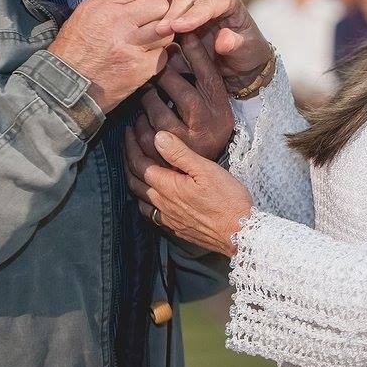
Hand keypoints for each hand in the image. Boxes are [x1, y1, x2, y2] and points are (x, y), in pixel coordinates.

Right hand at [48, 0, 173, 111]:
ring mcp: (131, 46)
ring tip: (150, 40)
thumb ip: (114, 3)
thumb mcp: (85, 15)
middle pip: (160, 6)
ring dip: (162, 35)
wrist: (64, 88)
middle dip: (162, 12)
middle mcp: (118, 22)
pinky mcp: (141, 68)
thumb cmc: (74, 51)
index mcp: (102, 6)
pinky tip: (145, 58)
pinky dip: (158, 57)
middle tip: (156, 21)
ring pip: (167, 30)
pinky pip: (164, 55)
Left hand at [125, 128, 251, 256]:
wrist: (239, 233)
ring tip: (133, 169)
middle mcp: (163, 204)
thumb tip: (158, 137)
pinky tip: (150, 200)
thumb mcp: (206, 170)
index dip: (131, 147)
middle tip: (127, 146)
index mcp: (169, 187)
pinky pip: (151, 215)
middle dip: (128, 161)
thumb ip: (180, 154)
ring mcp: (168, 219)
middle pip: (135, 182)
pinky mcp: (176, 229)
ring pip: (140, 199)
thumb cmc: (228, 200)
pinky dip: (144, 202)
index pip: (140, 164)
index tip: (128, 133)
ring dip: (133, 182)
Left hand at [135, 32, 233, 161]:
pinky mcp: (168, 162)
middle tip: (153, 65)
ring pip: (159, 116)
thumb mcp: (213, 107)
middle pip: (182, 93)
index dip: (194, 53)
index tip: (181, 34)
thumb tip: (186, 37)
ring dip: (147, 100)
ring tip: (144, 93)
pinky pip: (145, 138)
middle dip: (163, 76)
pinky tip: (135, 120)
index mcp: (221, 110)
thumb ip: (201, 79)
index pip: (208, 75)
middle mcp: (209, 127)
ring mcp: (188, 146)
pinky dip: (136, 127)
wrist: (206, 186)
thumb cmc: (205, 131)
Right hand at [155, 0, 272, 91]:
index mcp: (228, 0)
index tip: (180, 26)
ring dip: (162, 19)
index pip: (211, 2)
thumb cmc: (249, 52)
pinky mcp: (182, 20)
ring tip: (153, 34)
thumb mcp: (247, 50)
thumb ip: (236, 44)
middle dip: (174, 13)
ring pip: (173, 7)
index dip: (195, 13)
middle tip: (161, 30)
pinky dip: (160, 28)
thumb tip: (223, 41)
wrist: (241, 63)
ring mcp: (193, 8)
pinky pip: (168, 20)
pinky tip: (152, 38)